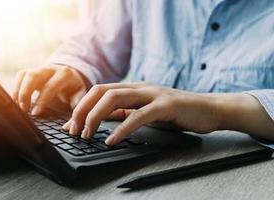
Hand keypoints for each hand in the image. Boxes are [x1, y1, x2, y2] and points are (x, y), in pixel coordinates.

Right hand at [12, 64, 90, 116]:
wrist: (70, 74)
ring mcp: (39, 68)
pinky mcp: (31, 71)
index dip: (41, 100)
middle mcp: (50, 69)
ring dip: (18, 91)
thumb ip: (76, 105)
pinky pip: (20, 76)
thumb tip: (70, 124)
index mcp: (64, 74)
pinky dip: (15, 88)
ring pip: (24, 74)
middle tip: (24, 109)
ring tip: (18, 106)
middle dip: (25, 93)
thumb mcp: (79, 95)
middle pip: (32, 76)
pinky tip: (16, 101)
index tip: (35, 113)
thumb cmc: (72, 88)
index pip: (50, 86)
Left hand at [62, 82, 264, 144]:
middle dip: (82, 111)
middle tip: (74, 131)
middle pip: (101, 92)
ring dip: (96, 117)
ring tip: (87, 135)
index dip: (81, 106)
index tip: (70, 125)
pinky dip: (122, 128)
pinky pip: (139, 115)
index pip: (98, 91)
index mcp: (133, 88)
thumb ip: (125, 112)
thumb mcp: (145, 111)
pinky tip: (112, 140)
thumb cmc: (179, 113)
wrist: (212, 110)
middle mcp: (140, 87)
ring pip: (115, 98)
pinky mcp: (166, 106)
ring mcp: (153, 94)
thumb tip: (101, 120)